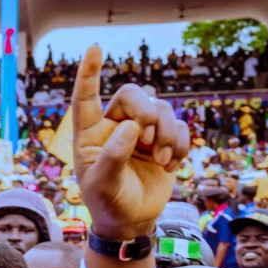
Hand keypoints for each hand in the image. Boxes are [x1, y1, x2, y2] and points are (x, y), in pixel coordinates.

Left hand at [71, 45, 188, 238]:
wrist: (131, 219)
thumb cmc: (107, 202)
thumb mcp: (102, 184)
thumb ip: (113, 155)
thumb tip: (131, 126)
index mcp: (91, 133)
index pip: (86, 98)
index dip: (89, 73)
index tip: (95, 48)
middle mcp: (116, 126)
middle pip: (134, 94)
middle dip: (146, 110)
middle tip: (148, 136)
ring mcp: (142, 132)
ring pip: (161, 109)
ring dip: (167, 133)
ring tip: (161, 160)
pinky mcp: (165, 142)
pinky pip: (180, 127)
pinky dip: (181, 144)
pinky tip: (172, 166)